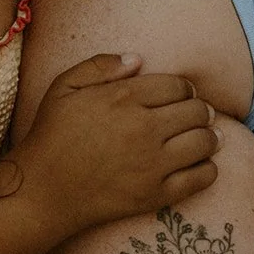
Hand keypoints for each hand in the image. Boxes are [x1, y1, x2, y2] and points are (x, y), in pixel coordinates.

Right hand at [9, 53, 218, 232]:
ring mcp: (153, 164)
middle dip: (200, 110)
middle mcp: (144, 128)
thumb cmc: (51, 135)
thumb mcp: (64, 86)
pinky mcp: (156, 194)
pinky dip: (208, 168)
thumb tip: (138, 59)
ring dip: (210, 136)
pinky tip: (200, 164)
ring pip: (205, 141)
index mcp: (125, 98)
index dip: (185, 88)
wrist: (42, 191)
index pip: (178, 85)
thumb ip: (100, 65)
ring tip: (207, 136)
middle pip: (197, 111)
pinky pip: (201, 177)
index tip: (181, 95)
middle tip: (197, 115)